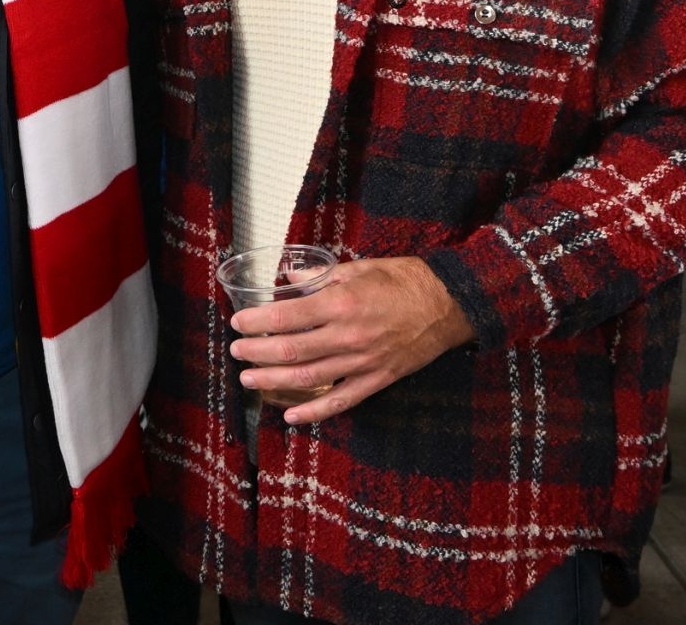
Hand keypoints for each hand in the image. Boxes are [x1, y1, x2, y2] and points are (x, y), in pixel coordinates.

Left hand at [228, 256, 475, 426]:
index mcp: (343, 303)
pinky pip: (341, 401)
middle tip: (236, 351)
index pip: (288, 317)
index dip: (258, 322)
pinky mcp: (377, 379)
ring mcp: (363, 362)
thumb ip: (320, 276)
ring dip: (274, 381)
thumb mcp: (359, 268)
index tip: (238, 323)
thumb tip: (288, 278)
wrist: (449, 304)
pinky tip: (291, 416)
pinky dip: (314, 412)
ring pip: (309, 378)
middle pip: (292, 350)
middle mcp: (349, 335)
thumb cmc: (404, 281)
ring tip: (249, 379)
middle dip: (257, 352)